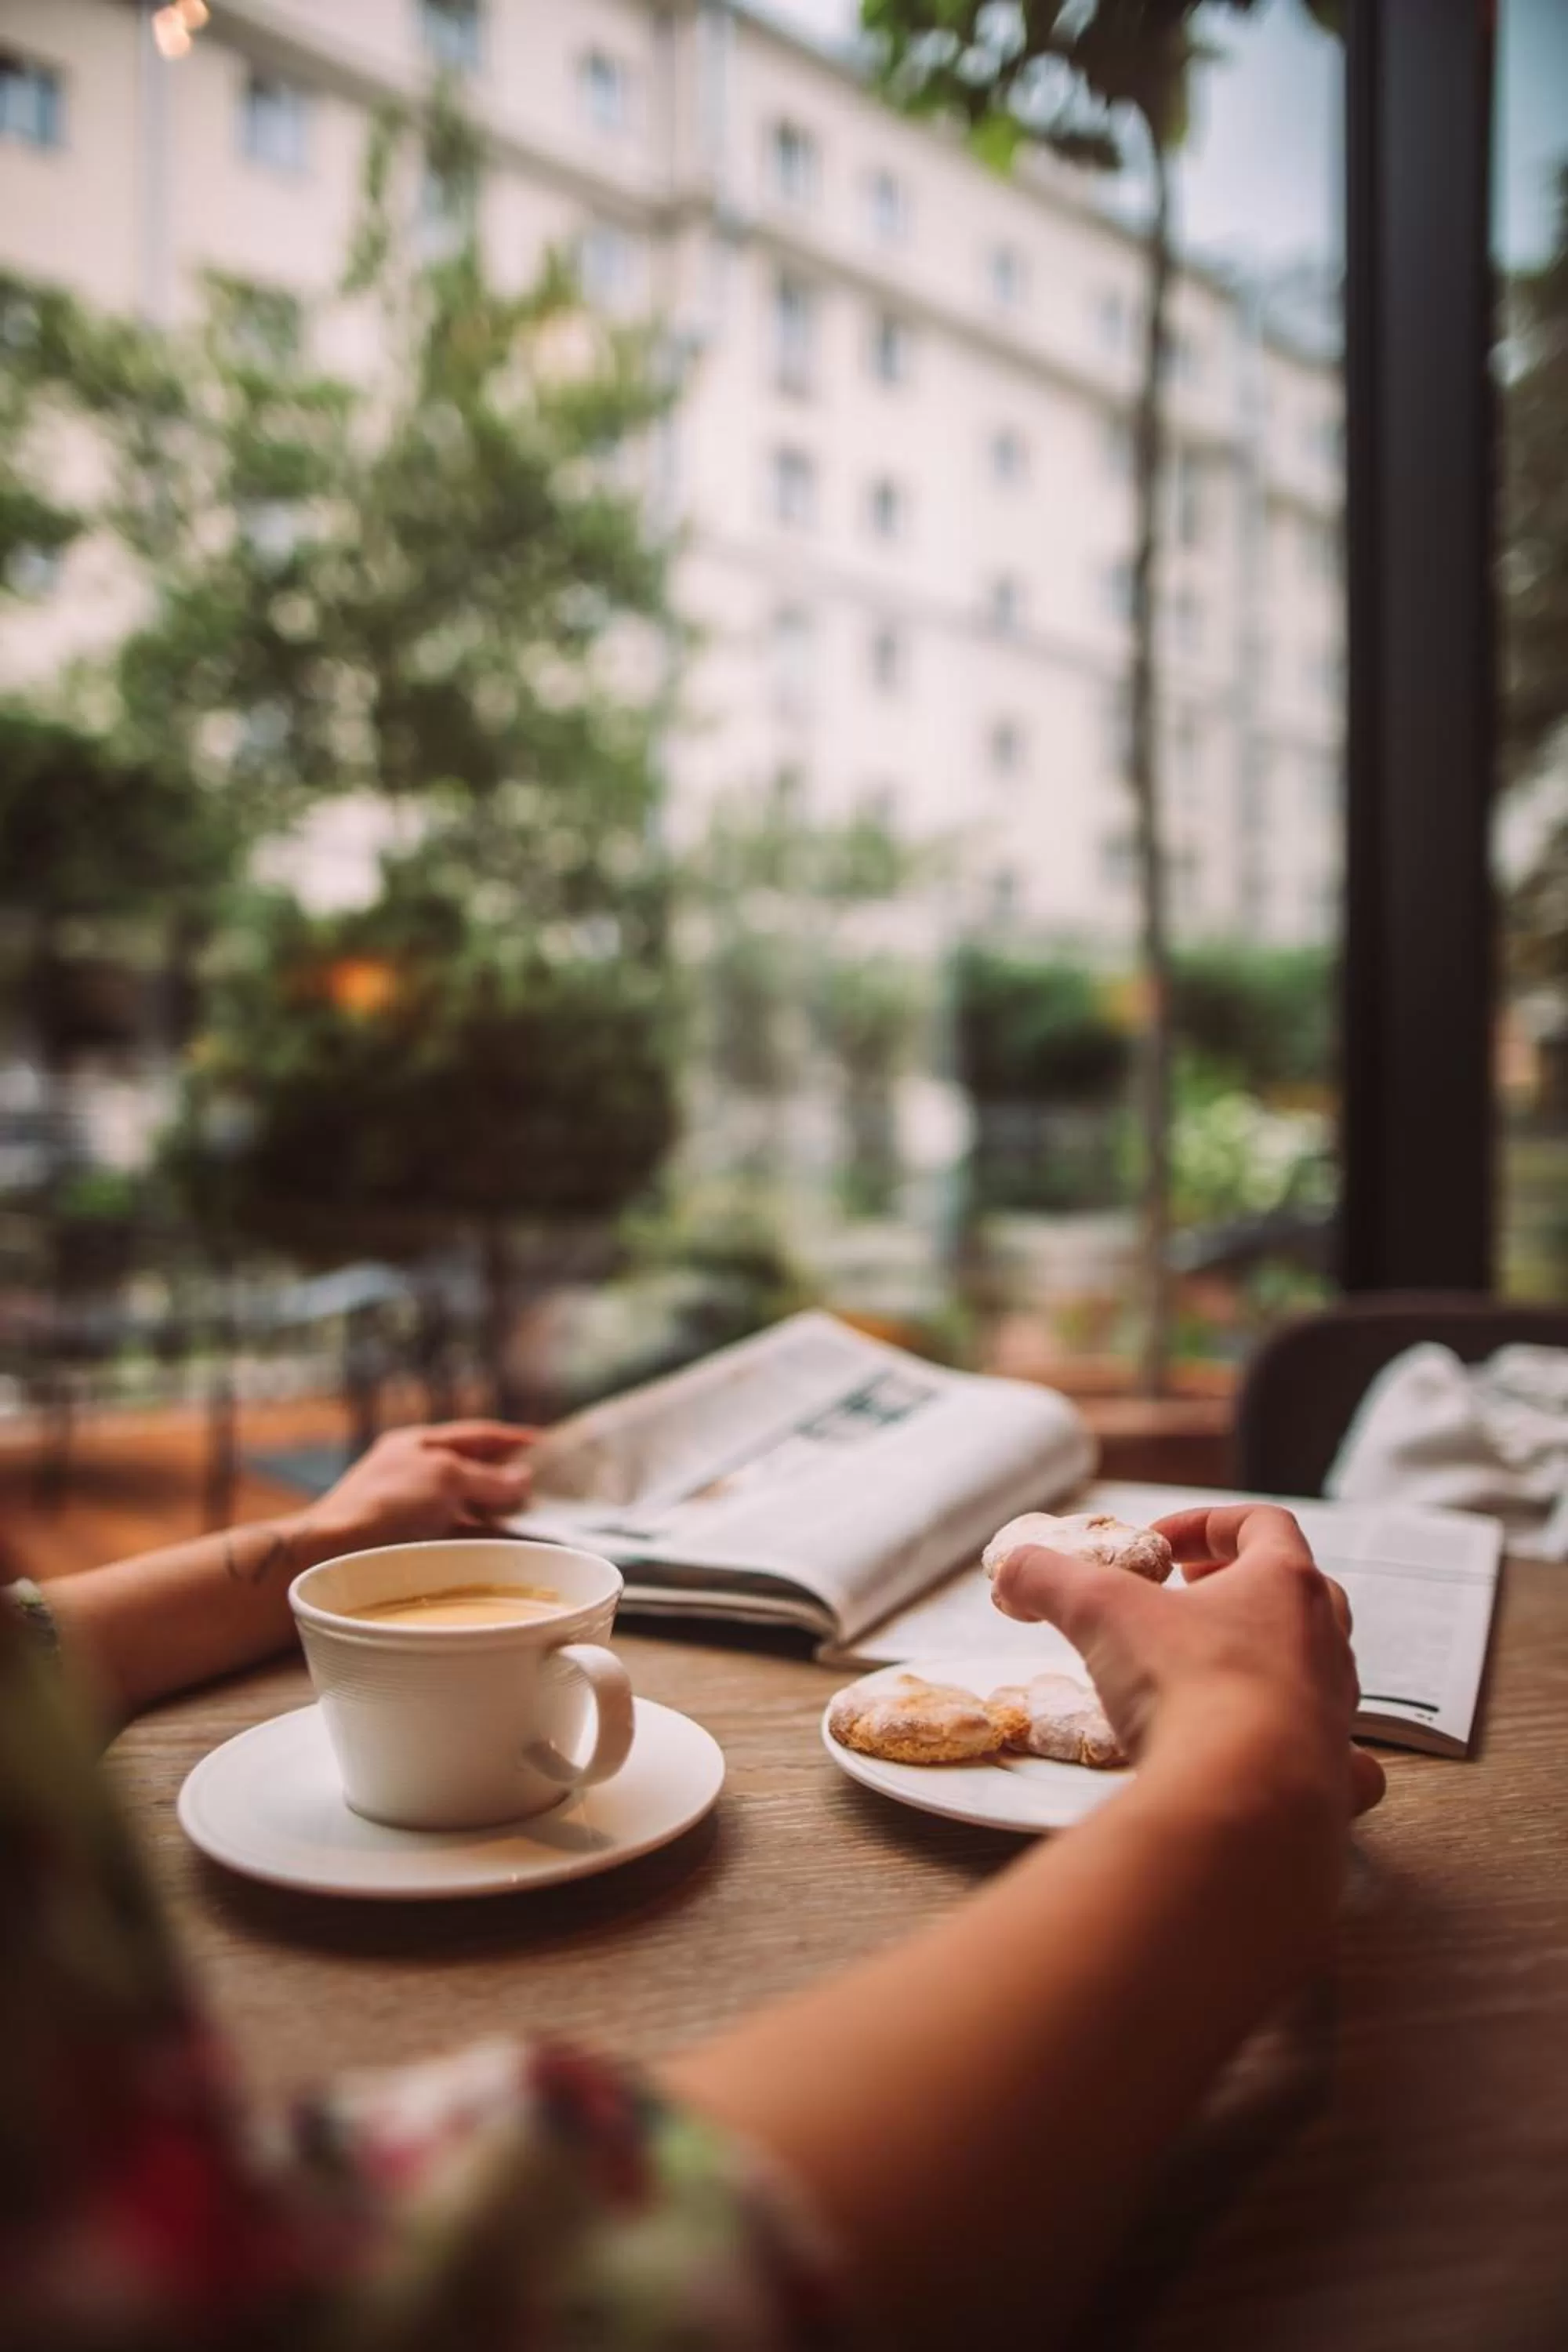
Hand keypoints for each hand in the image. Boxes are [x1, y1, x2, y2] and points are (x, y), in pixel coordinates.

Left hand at [296, 1422, 535, 1554]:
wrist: (333, 1557)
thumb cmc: (385, 1505)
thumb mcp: (444, 1478)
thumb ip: (487, 1477)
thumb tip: (523, 1479)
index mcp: (416, 1445)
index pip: (474, 1435)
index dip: (511, 1439)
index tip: (546, 1444)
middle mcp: (415, 1476)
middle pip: (473, 1473)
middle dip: (510, 1482)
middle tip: (549, 1492)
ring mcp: (412, 1513)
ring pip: (469, 1510)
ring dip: (500, 1517)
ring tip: (537, 1526)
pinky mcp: (412, 1547)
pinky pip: (458, 1539)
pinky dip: (484, 1542)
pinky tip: (506, 1551)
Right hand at [989, 1501, 1385, 1825]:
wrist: (1242, 1796)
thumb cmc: (1185, 1685)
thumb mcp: (1096, 1611)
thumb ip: (1048, 1579)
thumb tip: (1011, 1569)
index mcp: (1284, 1584)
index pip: (1261, 1524)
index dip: (1206, 1525)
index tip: (1159, 1546)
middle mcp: (1325, 1642)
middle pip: (1301, 1593)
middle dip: (1243, 1591)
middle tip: (1192, 1601)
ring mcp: (1337, 1711)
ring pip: (1318, 1670)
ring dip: (1267, 1664)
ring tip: (1209, 1680)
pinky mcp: (1334, 1779)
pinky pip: (1342, 1759)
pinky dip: (1313, 1754)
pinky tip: (1272, 1760)